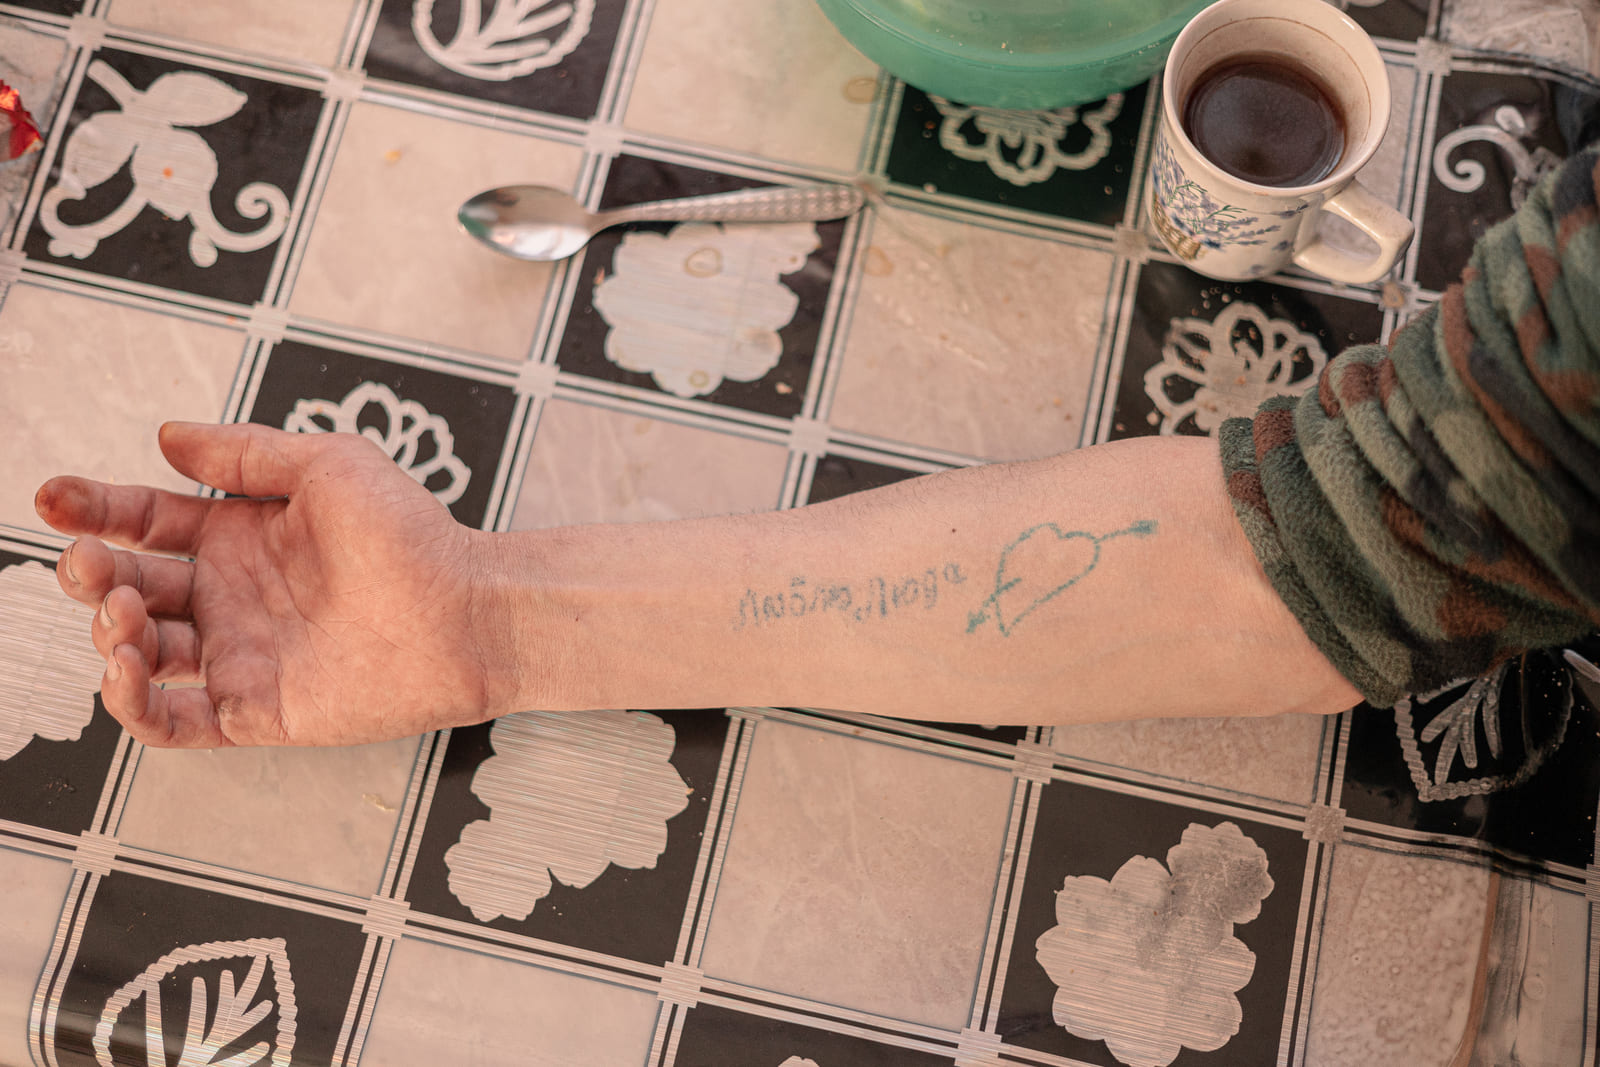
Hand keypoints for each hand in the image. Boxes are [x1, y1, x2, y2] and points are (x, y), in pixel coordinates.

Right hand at [34, 422, 497, 746]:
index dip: (95, 509)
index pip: (147, 521)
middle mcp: (233, 596)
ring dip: (111, 631)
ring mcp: (240, 654)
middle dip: (94, 572)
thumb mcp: (327, 467)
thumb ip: (246, 453)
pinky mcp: (255, 708)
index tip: (54, 496)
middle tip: (88, 560)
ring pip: (140, 652)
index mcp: (241, 535)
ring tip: (125, 608)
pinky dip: (133, 703)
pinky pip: (172, 719)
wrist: (465, 609)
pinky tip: (124, 667)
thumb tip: (170, 436)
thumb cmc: (413, 536)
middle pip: (131, 585)